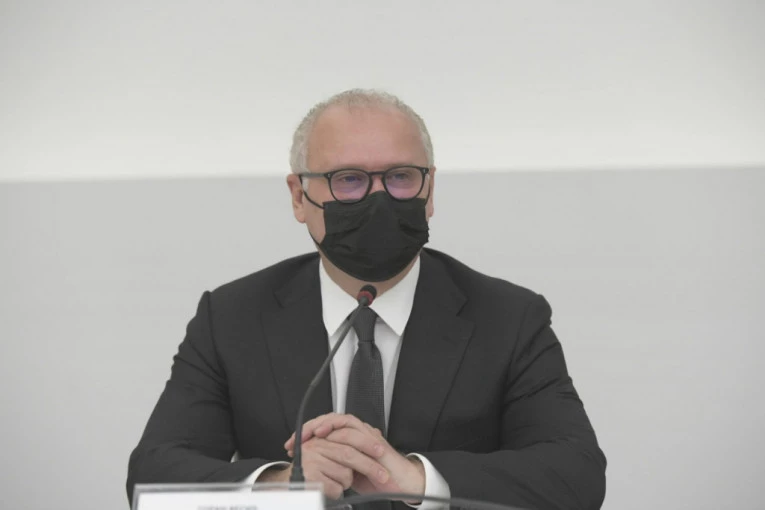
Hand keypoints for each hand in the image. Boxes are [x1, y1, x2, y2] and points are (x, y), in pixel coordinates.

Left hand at [285, 413, 425, 501]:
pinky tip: (326, 434)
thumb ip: (332, 464)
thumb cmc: (376, 480)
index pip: (324, 429)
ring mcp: (365, 433)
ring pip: (340, 419)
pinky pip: (353, 428)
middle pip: (330, 419)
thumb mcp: (346, 472)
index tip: (291, 445)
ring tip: (309, 434)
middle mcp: (356, 433)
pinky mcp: (373, 437)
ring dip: (322, 425)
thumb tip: (309, 466)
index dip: (306, 433)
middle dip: (310, 427)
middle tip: (296, 439)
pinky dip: (338, 430)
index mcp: (348, 439)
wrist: (399, 484)